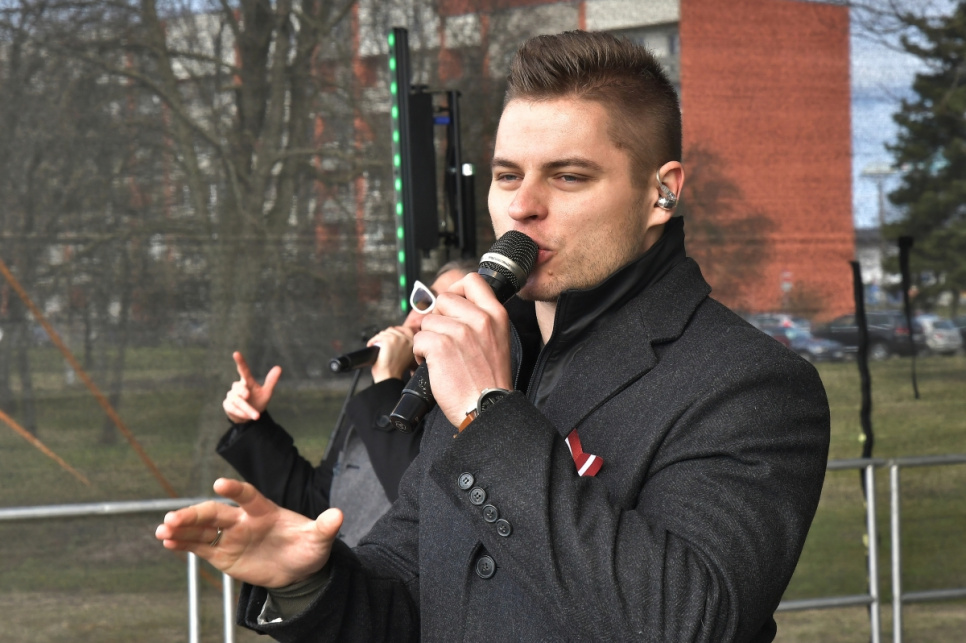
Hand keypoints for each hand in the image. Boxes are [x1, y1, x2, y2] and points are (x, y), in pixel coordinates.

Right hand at [155, 478, 342, 587]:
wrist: (299, 570)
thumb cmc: (308, 547)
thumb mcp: (320, 539)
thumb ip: (325, 527)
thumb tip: (338, 515)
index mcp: (264, 510)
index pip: (247, 495)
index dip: (234, 488)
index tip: (219, 483)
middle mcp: (243, 520)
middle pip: (215, 512)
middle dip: (194, 513)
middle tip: (172, 517)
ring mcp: (231, 536)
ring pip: (202, 529)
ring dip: (182, 528)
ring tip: (162, 530)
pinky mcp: (223, 554)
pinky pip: (200, 547)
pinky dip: (184, 544)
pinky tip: (167, 542)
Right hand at [222, 351, 281, 422]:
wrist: (250, 417)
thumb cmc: (258, 401)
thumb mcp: (266, 393)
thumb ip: (271, 381)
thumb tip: (279, 367)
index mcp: (247, 382)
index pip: (243, 370)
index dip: (240, 362)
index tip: (236, 353)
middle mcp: (238, 387)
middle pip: (239, 387)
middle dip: (243, 391)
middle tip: (247, 395)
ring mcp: (231, 396)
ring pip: (237, 400)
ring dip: (247, 408)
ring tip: (256, 416)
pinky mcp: (227, 404)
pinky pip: (232, 408)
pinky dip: (241, 413)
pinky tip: (247, 417)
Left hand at [368, 326, 416, 382]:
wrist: (389, 377)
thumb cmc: (395, 371)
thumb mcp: (406, 357)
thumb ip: (405, 347)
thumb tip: (397, 339)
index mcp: (413, 344)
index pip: (406, 330)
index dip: (397, 331)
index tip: (390, 335)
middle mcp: (407, 340)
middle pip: (393, 330)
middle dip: (385, 336)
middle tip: (380, 344)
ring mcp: (398, 339)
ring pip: (384, 333)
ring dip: (378, 339)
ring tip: (376, 346)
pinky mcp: (388, 340)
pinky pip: (377, 337)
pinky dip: (372, 341)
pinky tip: (371, 346)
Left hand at [412, 273, 512, 425]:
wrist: (486, 407)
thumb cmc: (490, 381)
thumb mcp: (498, 340)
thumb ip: (482, 320)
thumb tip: (456, 306)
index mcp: (496, 315)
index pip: (473, 281)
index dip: (456, 289)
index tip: (451, 304)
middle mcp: (479, 319)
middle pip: (444, 299)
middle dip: (438, 318)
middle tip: (445, 339)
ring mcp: (459, 332)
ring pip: (428, 320)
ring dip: (429, 339)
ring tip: (442, 357)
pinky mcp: (440, 346)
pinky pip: (418, 339)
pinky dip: (420, 353)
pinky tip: (433, 365)